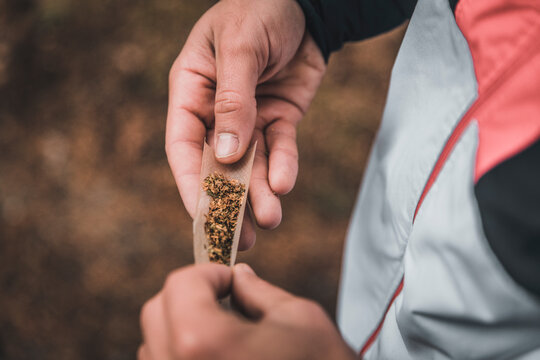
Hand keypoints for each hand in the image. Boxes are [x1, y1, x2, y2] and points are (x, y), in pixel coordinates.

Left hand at [138, 264, 354, 359]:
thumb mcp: (298, 319)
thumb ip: (257, 291)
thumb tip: (237, 277)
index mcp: (205, 344)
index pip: (180, 285)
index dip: (209, 274)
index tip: (232, 281)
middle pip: (156, 312)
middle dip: (190, 296)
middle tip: (225, 300)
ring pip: (153, 345)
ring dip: (181, 326)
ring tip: (224, 334)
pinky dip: (180, 354)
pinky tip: (219, 357)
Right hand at [166, 0, 325, 248]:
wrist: (306, 3)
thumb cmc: (259, 9)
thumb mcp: (240, 48)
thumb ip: (232, 100)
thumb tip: (225, 156)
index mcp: (191, 91)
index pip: (182, 146)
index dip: (189, 183)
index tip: (201, 216)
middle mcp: (216, 111)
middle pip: (217, 165)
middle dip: (228, 201)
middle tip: (239, 238)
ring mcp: (248, 118)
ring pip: (251, 165)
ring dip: (259, 194)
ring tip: (270, 220)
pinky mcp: (278, 119)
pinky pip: (280, 148)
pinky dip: (283, 167)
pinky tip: (284, 186)